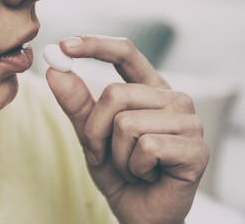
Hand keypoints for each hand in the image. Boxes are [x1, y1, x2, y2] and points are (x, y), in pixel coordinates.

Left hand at [46, 35, 208, 223]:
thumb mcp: (91, 134)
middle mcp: (172, 98)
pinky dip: (135, 168)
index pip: (125, 53)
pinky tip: (148, 175)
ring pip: (127, 123)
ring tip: (131, 166)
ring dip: (116, 154)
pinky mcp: (196, 148)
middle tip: (105, 154)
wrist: (140, 211)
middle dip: (96, 131)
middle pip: (116, 93)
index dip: (95, 45)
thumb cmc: (118, 170)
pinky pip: (147, 148)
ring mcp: (188, 121)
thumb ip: (76, 102)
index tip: (64, 45)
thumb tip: (55, 70)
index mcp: (149, 89)